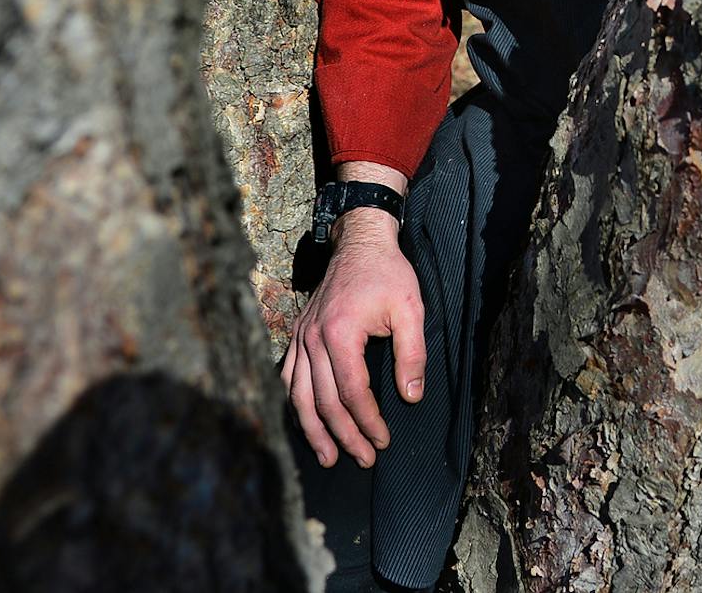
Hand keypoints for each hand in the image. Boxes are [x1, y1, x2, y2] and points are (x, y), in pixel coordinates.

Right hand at [281, 205, 425, 469]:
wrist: (360, 241)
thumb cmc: (388, 273)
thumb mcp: (411, 309)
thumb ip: (412, 354)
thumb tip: (411, 397)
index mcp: (340, 332)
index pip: (351, 391)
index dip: (367, 421)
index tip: (383, 441)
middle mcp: (313, 338)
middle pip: (323, 400)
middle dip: (344, 435)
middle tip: (363, 459)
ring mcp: (300, 336)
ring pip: (298, 394)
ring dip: (312, 429)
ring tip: (327, 458)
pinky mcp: (297, 333)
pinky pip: (288, 376)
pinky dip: (294, 403)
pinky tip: (305, 421)